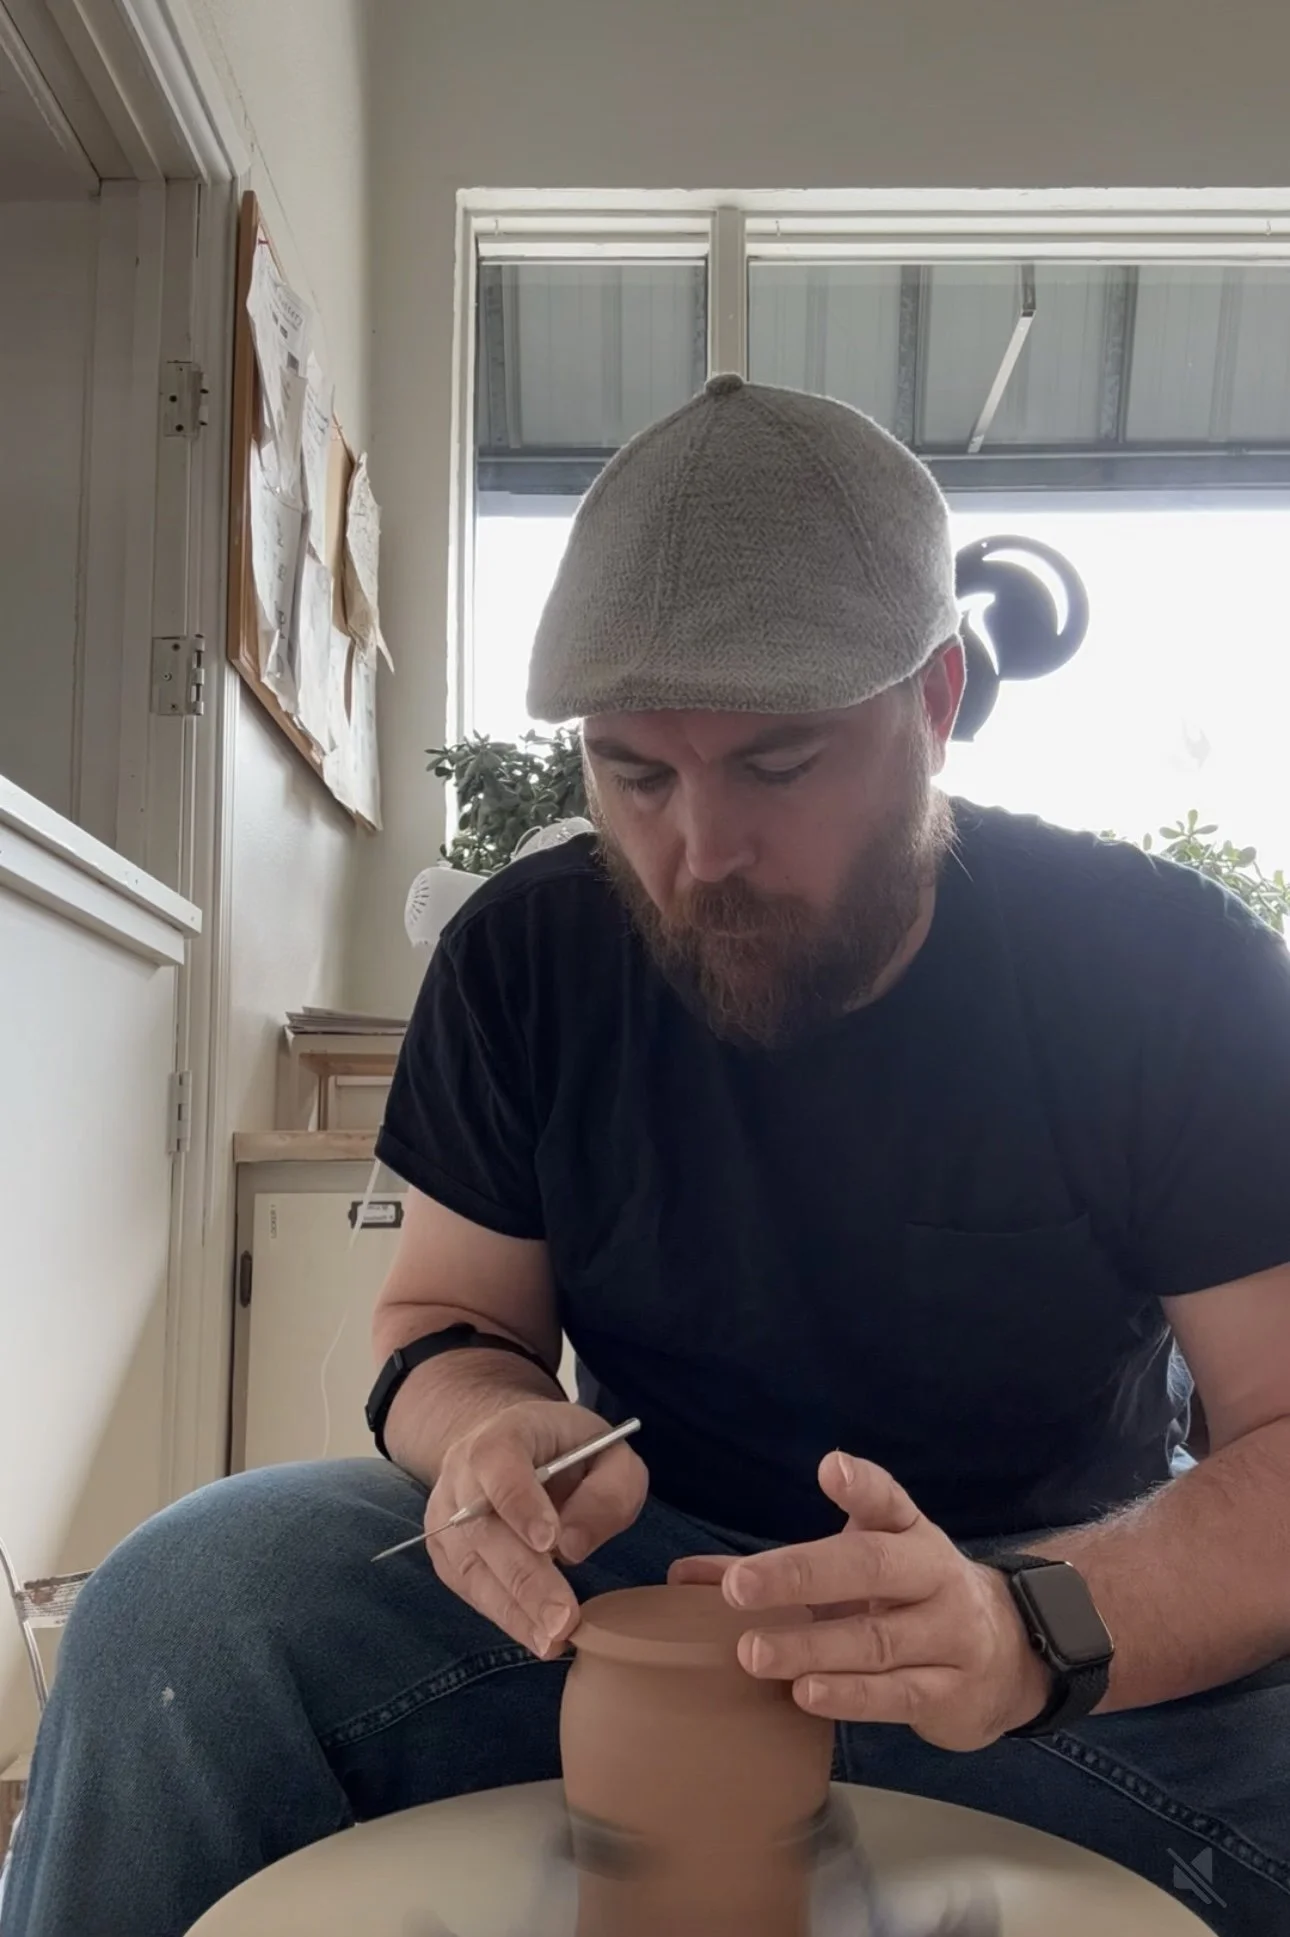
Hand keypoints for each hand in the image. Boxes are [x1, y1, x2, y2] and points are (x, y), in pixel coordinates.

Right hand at [427, 1400, 647, 1657]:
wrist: (515, 1446)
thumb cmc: (572, 1451)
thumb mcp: (611, 1455)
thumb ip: (605, 1492)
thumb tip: (571, 1547)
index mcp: (504, 1432)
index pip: (498, 1461)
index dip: (520, 1501)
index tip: (550, 1542)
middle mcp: (462, 1470)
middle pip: (483, 1525)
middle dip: (526, 1576)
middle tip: (564, 1618)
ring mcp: (446, 1511)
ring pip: (470, 1563)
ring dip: (512, 1607)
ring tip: (552, 1640)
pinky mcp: (444, 1549)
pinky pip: (467, 1585)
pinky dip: (501, 1613)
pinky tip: (534, 1635)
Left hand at [670, 1452, 1050, 1749]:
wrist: (1009, 1657)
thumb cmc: (909, 1600)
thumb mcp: (859, 1569)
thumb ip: (778, 1569)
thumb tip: (684, 1577)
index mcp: (910, 1535)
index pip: (888, 1502)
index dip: (862, 1485)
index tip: (831, 1469)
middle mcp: (933, 1577)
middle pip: (869, 1567)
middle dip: (801, 1574)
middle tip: (739, 1586)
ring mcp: (949, 1636)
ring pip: (876, 1639)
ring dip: (812, 1646)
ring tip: (754, 1653)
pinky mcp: (951, 1692)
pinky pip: (897, 1694)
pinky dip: (850, 1695)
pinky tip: (805, 1694)